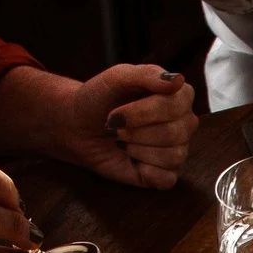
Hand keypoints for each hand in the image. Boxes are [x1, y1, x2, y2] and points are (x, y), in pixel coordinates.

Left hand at [0, 64, 199, 191]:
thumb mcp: (113, 78)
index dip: (147, 111)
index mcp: (174, 95)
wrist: (71, 125)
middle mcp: (180, 122)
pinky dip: (142, 170)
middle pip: (179, 131)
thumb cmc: (92, 100)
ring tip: (119, 141)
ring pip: (173, 154)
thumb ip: (144, 74)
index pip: (181, 103)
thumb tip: (176, 80)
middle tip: (113, 126)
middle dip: (137, 130)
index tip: (117, 111)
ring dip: (137, 148)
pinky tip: (128, 160)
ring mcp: (173, 149)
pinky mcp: (160, 174)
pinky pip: (166, 178)